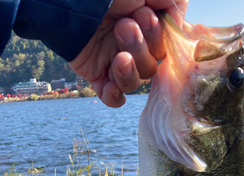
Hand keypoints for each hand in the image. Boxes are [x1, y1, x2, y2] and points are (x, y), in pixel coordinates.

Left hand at [69, 0, 187, 107]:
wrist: (68, 0)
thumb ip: (174, 4)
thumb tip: (176, 27)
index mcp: (147, 25)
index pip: (165, 47)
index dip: (159, 39)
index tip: (147, 17)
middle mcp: (132, 44)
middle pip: (151, 66)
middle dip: (141, 48)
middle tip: (124, 27)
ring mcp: (113, 60)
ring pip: (134, 82)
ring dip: (129, 71)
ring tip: (119, 55)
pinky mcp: (96, 74)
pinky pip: (112, 98)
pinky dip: (114, 97)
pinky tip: (112, 87)